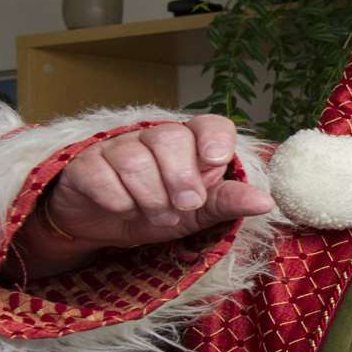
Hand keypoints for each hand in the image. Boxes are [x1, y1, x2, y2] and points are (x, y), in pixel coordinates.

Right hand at [17, 116, 273, 277]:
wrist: (104, 227)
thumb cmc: (158, 212)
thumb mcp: (199, 213)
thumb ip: (227, 202)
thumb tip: (265, 202)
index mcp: (188, 144)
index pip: (209, 124)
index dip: (214, 139)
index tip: (215, 162)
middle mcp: (153, 138)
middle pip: (169, 139)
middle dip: (180, 179)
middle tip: (183, 206)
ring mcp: (117, 147)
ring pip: (134, 159)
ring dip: (150, 197)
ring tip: (157, 216)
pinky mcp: (85, 164)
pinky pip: (100, 174)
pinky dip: (116, 199)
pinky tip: (122, 209)